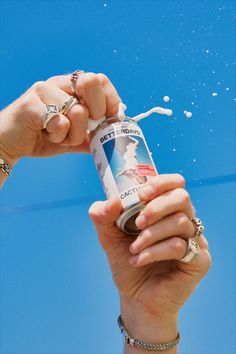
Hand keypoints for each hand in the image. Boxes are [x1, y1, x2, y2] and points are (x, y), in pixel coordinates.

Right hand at [0, 72, 120, 162]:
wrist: (12, 144)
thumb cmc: (43, 137)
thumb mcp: (73, 137)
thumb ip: (92, 135)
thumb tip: (117, 136)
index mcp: (71, 86)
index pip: (101, 80)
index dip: (111, 100)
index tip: (110, 119)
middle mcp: (59, 82)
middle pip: (92, 83)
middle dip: (96, 113)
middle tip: (84, 127)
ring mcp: (43, 90)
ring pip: (78, 112)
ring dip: (73, 135)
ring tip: (59, 136)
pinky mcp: (31, 103)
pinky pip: (59, 122)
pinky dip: (58, 136)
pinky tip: (46, 135)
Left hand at [89, 174, 210, 352]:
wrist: (135, 297)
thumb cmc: (126, 262)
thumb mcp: (108, 236)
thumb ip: (103, 216)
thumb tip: (112, 201)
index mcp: (166, 210)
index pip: (175, 184)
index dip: (161, 183)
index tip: (141, 194)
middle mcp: (184, 221)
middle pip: (182, 198)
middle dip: (156, 207)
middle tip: (137, 223)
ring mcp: (195, 240)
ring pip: (180, 222)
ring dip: (150, 235)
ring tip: (133, 249)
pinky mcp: (200, 260)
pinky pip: (181, 246)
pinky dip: (155, 252)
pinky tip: (139, 260)